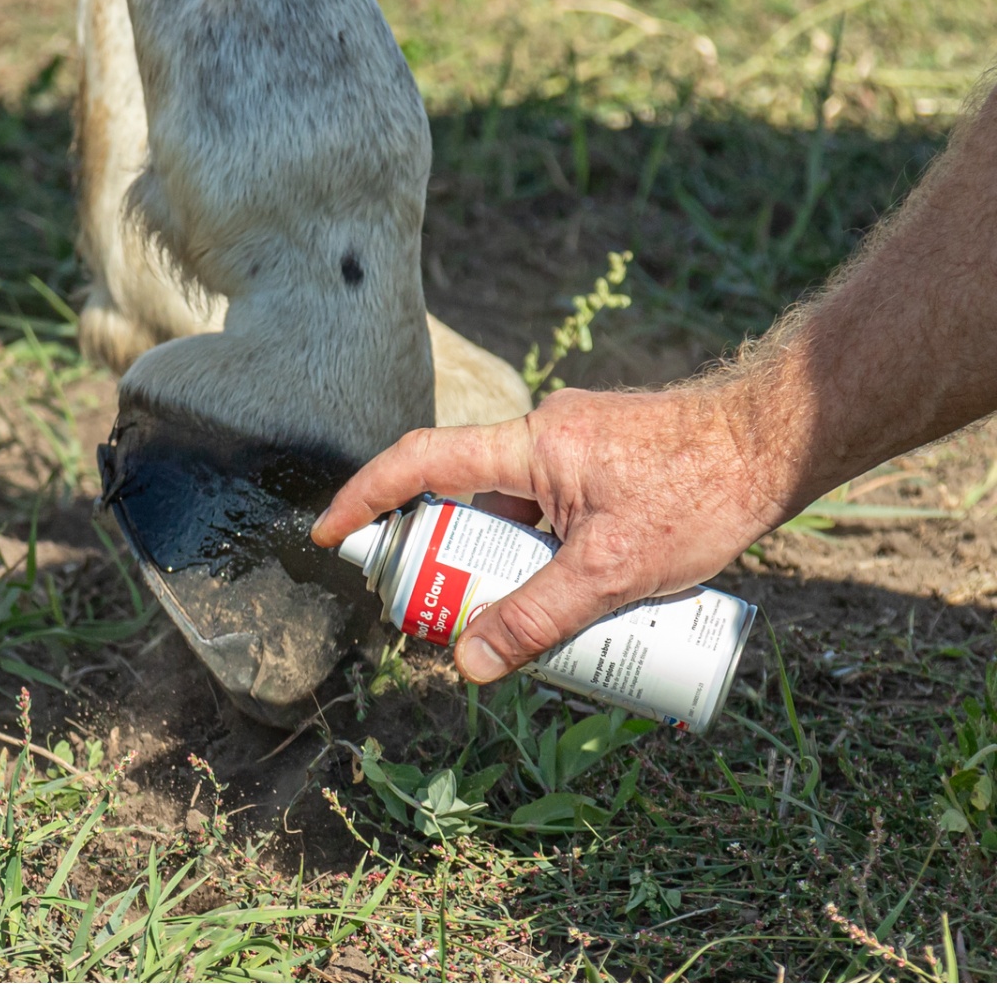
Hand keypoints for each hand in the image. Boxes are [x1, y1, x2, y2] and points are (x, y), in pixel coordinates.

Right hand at [312, 386, 786, 683]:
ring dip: (508, 565)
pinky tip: (575, 599)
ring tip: (530, 626)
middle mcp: (541, 437)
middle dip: (451, 562)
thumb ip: (538, 619)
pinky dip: (544, 553)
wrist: (773, 444)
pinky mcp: (599, 464)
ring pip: (513, 515)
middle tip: (449, 621)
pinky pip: (548, 512)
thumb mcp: (612, 571)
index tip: (330, 534)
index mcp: (529, 445)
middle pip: (465, 500)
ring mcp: (572, 449)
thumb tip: (469, 665)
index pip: (423, 462)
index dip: (366, 497)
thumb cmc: (700, 492)